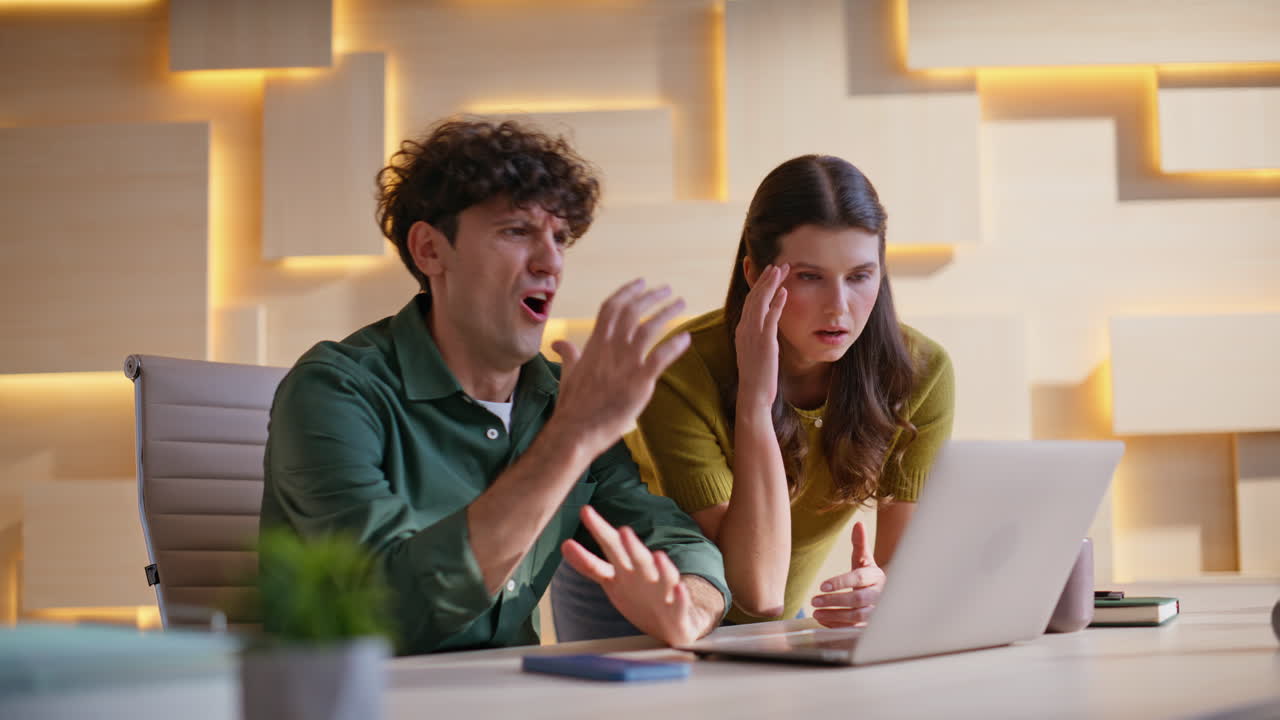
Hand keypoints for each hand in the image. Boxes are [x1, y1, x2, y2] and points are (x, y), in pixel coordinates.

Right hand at [550, 279, 688, 456]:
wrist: (576, 430)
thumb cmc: (572, 404)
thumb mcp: (568, 373)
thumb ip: (569, 354)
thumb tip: (558, 343)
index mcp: (595, 343)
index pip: (612, 307)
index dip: (627, 291)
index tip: (642, 282)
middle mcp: (611, 347)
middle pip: (633, 311)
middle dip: (652, 296)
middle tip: (668, 289)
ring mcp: (626, 362)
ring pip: (649, 327)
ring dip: (667, 312)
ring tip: (681, 304)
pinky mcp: (640, 380)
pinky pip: (662, 357)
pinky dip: (675, 345)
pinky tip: (687, 338)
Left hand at [561, 505, 714, 646]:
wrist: (673, 622)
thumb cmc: (640, 597)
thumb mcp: (612, 581)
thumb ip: (590, 565)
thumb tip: (564, 544)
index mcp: (626, 569)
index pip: (610, 547)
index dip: (598, 531)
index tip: (585, 510)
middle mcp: (645, 576)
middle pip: (637, 558)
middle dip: (631, 546)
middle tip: (622, 531)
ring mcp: (664, 592)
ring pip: (663, 578)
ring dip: (661, 568)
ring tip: (658, 556)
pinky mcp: (678, 612)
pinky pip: (681, 604)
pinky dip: (681, 597)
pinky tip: (680, 588)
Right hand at [735, 264, 787, 410]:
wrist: (753, 394)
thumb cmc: (757, 375)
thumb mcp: (756, 350)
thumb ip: (760, 334)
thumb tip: (769, 322)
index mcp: (742, 330)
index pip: (750, 301)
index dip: (759, 285)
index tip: (769, 273)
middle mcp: (745, 329)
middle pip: (754, 297)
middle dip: (766, 279)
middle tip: (777, 264)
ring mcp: (753, 335)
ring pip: (760, 302)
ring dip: (771, 284)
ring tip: (781, 270)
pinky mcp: (764, 342)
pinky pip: (770, 318)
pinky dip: (777, 303)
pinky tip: (785, 292)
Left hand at [810, 521, 884, 627]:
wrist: (887, 596)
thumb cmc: (869, 576)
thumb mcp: (864, 560)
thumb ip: (860, 544)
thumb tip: (858, 523)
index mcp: (876, 576)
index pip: (858, 578)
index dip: (840, 582)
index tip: (821, 586)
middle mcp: (879, 595)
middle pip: (858, 600)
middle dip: (834, 601)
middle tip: (813, 600)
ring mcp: (877, 612)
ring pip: (857, 617)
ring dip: (835, 615)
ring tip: (816, 613)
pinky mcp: (871, 625)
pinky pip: (855, 628)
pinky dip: (838, 626)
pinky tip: (823, 621)